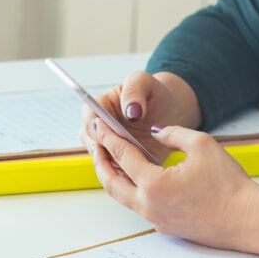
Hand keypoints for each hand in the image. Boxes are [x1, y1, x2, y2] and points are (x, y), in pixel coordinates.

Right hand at [78, 71, 200, 162]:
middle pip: (92, 144)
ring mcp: (110, 148)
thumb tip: (131, 112)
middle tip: (126, 152)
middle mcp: (100, 130)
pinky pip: (120, 173)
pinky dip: (129, 175)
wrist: (169, 111)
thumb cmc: (152, 93)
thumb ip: (134, 91)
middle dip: (106, 149)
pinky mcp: (123, 164)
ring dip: (119, 164)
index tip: (110, 132)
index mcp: (99, 107)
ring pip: (104, 162)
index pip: (89, 119)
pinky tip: (144, 173)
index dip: (97, 128)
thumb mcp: (144, 82)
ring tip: (138, 163)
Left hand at [88, 121, 256, 246]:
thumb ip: (173, 133)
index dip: (108, 137)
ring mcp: (156, 219)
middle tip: (97, 143)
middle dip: (101, 160)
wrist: (248, 220)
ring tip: (111, 159)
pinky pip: (139, 206)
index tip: (98, 124)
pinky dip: (130, 189)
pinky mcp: (165, 227)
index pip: (122, 155)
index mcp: (154, 184)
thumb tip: (156, 131)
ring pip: (123, 197)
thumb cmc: (230, 184)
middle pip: (111, 182)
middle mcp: (149, 205)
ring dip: (114, 177)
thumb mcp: (202, 144)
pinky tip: (136, 178)